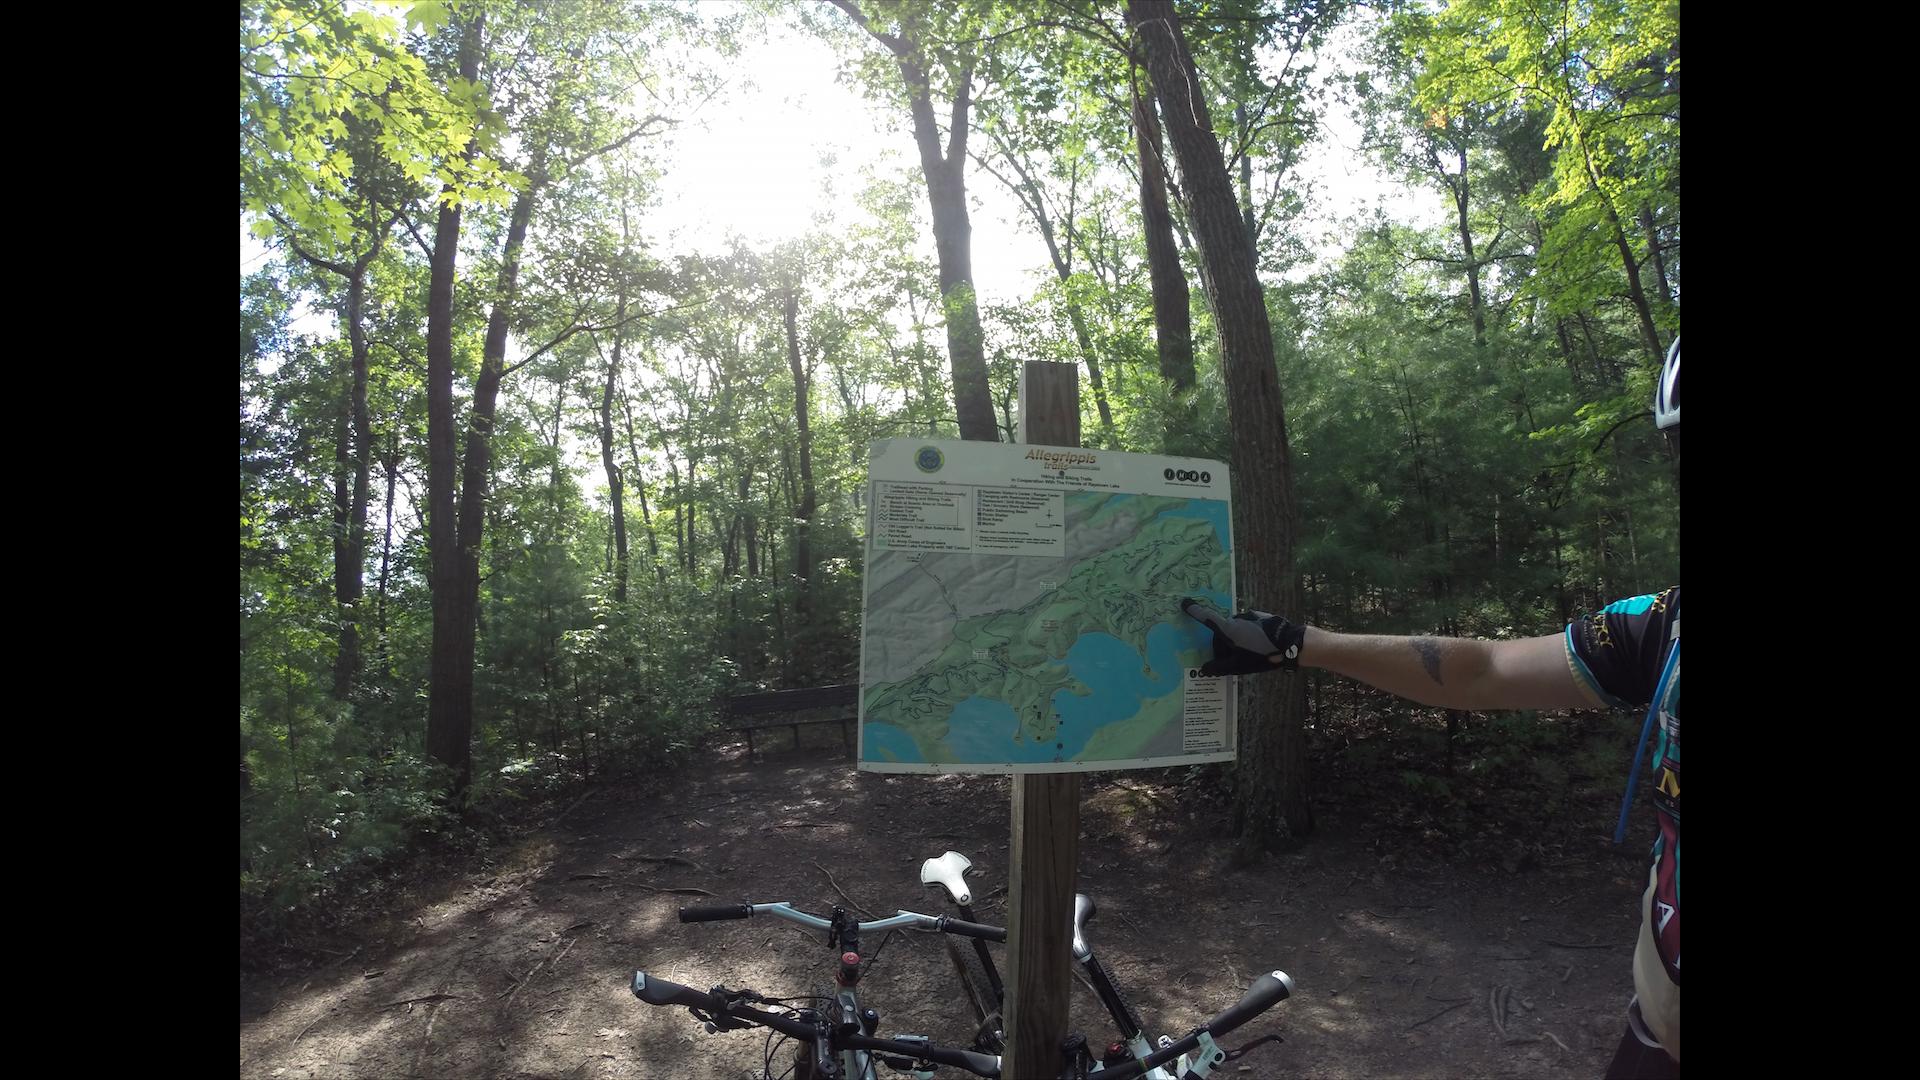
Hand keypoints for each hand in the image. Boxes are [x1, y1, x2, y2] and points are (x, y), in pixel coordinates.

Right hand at [1180, 598, 1304, 675]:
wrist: (1291, 644)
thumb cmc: (1262, 654)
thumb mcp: (1239, 665)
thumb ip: (1219, 667)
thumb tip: (1204, 669)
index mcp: (1228, 629)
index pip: (1207, 618)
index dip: (1194, 610)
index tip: (1184, 603)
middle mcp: (1237, 619)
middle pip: (1223, 631)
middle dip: (1224, 644)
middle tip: (1233, 660)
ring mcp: (1250, 616)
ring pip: (1237, 630)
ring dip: (1238, 641)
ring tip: (1251, 655)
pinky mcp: (1261, 617)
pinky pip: (1249, 627)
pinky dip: (1249, 636)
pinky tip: (1260, 648)